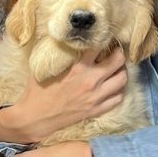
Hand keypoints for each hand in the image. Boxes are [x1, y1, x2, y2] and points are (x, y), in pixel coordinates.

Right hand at [0, 47, 126, 143]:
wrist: (36, 117)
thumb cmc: (38, 91)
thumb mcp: (46, 67)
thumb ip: (58, 54)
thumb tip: (62, 39)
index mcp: (78, 68)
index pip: (99, 47)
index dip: (103, 40)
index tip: (104, 39)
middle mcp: (91, 81)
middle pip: (118, 61)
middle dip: (119, 54)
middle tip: (116, 52)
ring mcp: (96, 97)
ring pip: (122, 80)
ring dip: (122, 72)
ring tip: (117, 69)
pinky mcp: (96, 110)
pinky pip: (117, 99)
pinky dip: (118, 91)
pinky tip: (113, 87)